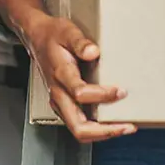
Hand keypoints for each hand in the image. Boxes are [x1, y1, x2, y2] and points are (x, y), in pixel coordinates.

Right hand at [21, 12, 134, 143]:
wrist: (37, 38)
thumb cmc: (53, 35)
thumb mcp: (67, 31)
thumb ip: (80, 42)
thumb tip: (93, 52)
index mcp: (60, 74)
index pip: (80, 93)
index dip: (102, 95)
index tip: (120, 91)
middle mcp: (58, 93)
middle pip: (78, 126)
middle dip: (104, 131)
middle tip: (127, 126)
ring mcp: (60, 101)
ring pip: (78, 130)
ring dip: (102, 133)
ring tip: (124, 127)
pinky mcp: (63, 104)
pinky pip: (79, 124)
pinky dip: (97, 128)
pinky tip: (111, 122)